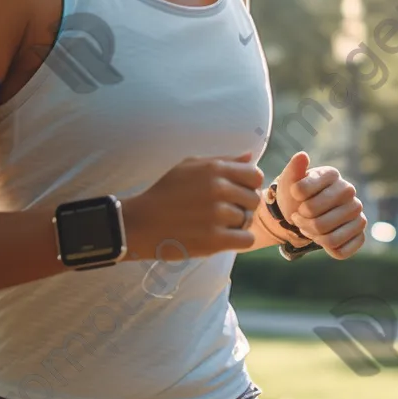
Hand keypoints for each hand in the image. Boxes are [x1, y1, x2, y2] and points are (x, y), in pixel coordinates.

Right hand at [124, 152, 262, 260]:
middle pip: (254, 199)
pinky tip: (221, 237)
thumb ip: (223, 160)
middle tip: (224, 211)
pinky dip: (237, 240)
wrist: (142, 222)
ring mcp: (218, 215)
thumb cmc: (166, 192)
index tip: (237, 193)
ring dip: (236, 224)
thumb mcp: (190, 166)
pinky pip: (247, 239)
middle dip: (242, 206)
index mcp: (215, 169)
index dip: (249, 185)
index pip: (255, 176)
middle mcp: (219, 189)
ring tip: (216, 224)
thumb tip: (250, 157)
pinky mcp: (215, 239)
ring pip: (248, 220)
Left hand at [274, 152, 366, 259]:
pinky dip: (326, 248)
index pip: (302, 192)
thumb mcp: (289, 181)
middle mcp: (349, 191)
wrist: (303, 213)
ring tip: (307, 226)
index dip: (294, 199)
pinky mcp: (360, 234)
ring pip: (328, 238)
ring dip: (312, 235)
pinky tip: (322, 237)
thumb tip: (302, 156)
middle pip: (316, 219)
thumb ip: (294, 169)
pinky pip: (340, 251)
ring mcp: (358, 213)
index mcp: (331, 174)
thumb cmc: (296, 196)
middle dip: (301, 222)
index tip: (295, 197)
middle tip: (297, 217)